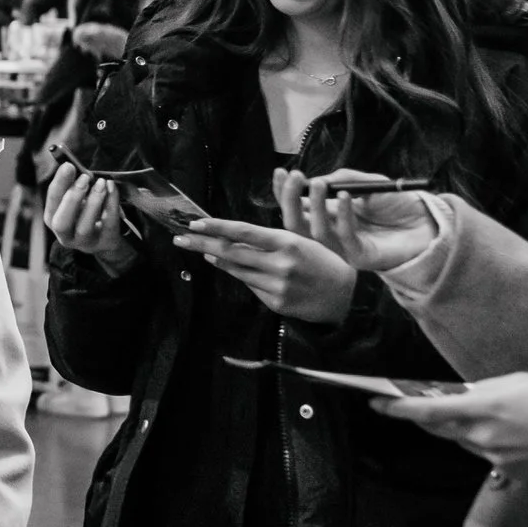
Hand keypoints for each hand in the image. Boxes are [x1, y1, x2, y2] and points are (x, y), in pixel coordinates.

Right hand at [42, 162, 134, 267]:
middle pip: (62, 222)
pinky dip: (111, 204)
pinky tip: (111, 188)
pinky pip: (109, 224)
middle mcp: (65, 236)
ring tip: (101, 183)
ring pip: (84, 226)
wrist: (104, 237)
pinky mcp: (105, 242)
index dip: (59, 184)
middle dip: (72, 198)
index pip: (51, 203)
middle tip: (84, 177)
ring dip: (93, 202)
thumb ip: (70, 185)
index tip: (68, 166)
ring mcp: (85, 243)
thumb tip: (69, 165)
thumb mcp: (75, 199)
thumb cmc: (85, 212)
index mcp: (53, 219)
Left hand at [174, 218, 356, 324]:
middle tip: (180, 238)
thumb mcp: (300, 240)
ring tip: (203, 250)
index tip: (195, 223)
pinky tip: (237, 269)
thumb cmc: (321, 261)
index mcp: (287, 242)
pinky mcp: (275, 303)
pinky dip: (242, 276)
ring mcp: (277, 286)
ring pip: (237, 270)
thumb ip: (267, 240)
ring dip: (218, 260)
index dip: (216, 227)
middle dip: (202, 244)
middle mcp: (280, 264)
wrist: (346, 296)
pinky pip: (250, 286)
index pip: (243, 232)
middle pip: (231, 252)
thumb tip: (230, 238)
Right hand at [278, 169, 438, 273]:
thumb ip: (345, 179)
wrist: (428, 224)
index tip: (282, 172)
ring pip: (315, 233)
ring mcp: (344, 247)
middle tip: (295, 178)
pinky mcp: (360, 257)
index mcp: (329, 215)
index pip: (298, 206)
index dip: (286, 191)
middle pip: (297, 222)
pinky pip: (345, 238)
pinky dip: (342, 216)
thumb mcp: (370, 183)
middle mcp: (331, 232)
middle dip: (290, 199)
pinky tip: (345, 197)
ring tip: (319, 184)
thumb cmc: (399, 205)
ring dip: (314, 206)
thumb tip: (319, 181)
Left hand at [377, 372, 527, 474]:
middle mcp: (480, 436)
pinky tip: (509, 436)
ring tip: (481, 417)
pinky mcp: (507, 471)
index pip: (427, 412)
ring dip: (463, 430)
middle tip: (414, 408)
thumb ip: (481, 391)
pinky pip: (487, 456)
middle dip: (426, 419)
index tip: (377, 403)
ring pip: (463, 442)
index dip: (399, 409)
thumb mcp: (511, 382)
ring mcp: (492, 457)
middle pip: (440, 430)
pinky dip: (489, 444)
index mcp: (480, 409)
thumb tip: (462, 397)